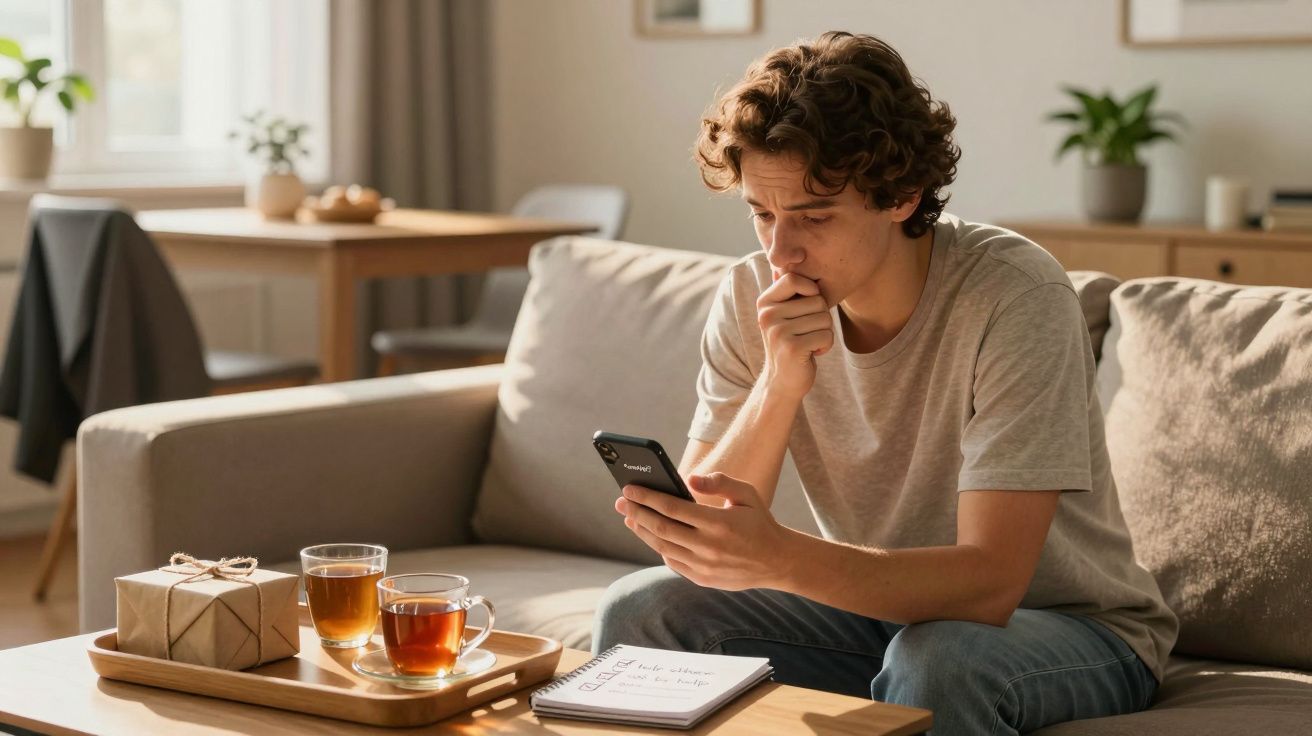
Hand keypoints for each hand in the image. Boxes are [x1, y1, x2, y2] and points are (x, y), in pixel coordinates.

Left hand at [614, 473, 792, 590]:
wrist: (777, 561)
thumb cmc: (759, 522)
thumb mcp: (747, 494)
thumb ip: (719, 482)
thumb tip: (689, 478)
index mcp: (718, 523)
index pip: (672, 507)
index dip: (647, 497)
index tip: (629, 489)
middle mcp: (708, 546)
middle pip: (660, 528)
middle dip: (636, 513)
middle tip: (621, 502)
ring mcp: (704, 566)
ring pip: (662, 547)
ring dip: (642, 531)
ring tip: (630, 518)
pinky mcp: (702, 579)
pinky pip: (672, 562)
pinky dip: (658, 547)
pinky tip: (651, 535)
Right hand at [756, 270, 833, 400]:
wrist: (782, 381)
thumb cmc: (790, 343)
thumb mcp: (784, 314)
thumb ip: (784, 291)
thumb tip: (783, 260)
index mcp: (764, 303)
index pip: (793, 278)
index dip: (811, 289)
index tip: (810, 305)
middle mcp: (767, 315)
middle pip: (816, 300)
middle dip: (822, 317)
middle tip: (808, 332)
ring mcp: (778, 331)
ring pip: (824, 318)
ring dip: (825, 333)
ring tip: (809, 342)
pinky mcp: (792, 348)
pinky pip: (826, 335)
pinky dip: (826, 346)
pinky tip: (812, 353)